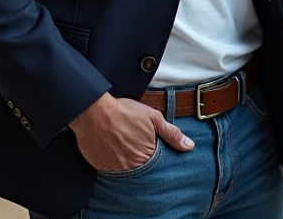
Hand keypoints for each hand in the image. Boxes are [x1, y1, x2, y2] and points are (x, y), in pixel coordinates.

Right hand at [68, 92, 194, 170]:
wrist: (93, 111)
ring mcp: (116, 168)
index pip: (157, 163)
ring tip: (123, 146)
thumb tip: (189, 146)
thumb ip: (171, 133)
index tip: (149, 146)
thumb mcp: (153, 117)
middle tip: (134, 144)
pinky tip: (112, 149)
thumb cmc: (124, 111)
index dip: (155, 154)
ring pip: (127, 171)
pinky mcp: (101, 168)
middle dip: (142, 159)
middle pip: (142, 168)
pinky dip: (113, 163)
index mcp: (147, 154)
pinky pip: (111, 171)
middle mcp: (132, 165)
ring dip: (128, 161)